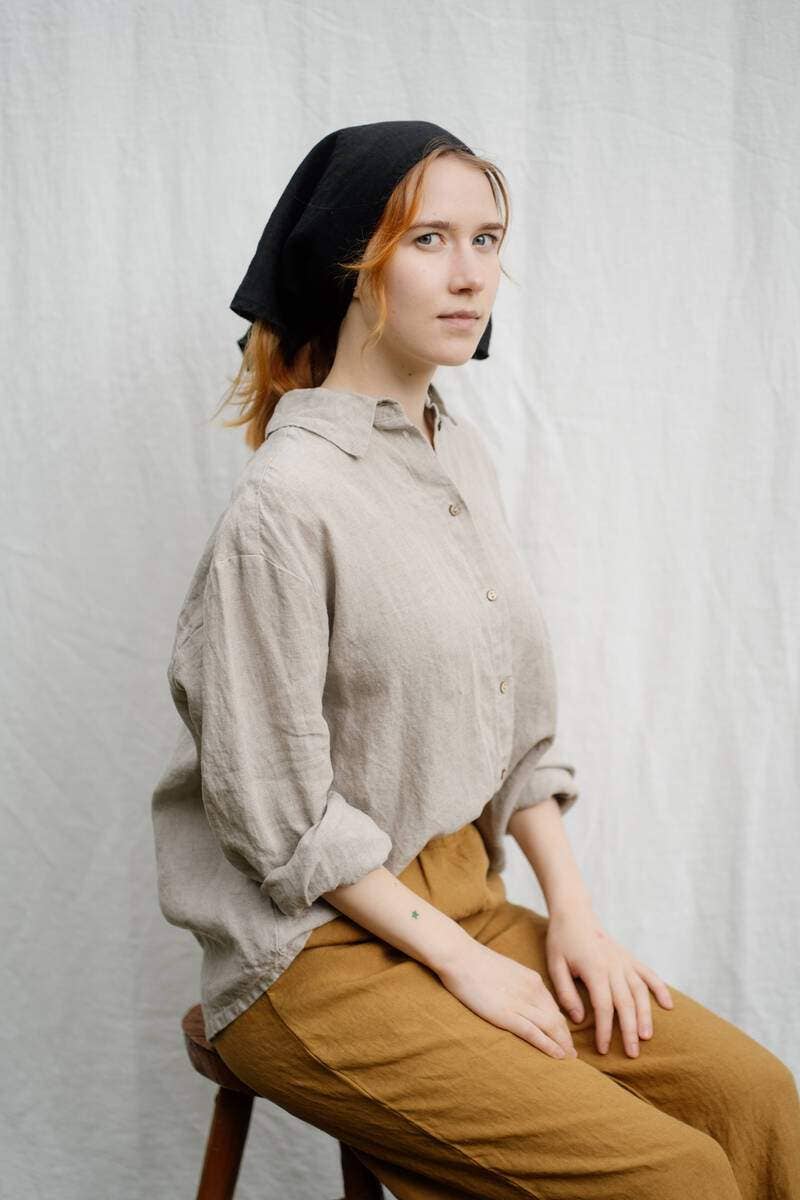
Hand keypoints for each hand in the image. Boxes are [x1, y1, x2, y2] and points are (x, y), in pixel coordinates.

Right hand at [435, 938, 577, 1060]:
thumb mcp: (504, 971)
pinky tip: (557, 1056)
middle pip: (557, 1019)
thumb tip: (516, 996)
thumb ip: (515, 984)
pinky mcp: (507, 1015)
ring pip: (551, 1028)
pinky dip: (549, 1046)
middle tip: (572, 1053)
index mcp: (532, 979)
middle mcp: (532, 991)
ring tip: (569, 1059)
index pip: (553, 1006)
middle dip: (566, 1038)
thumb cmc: (475, 962)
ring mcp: (521, 1003)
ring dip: (563, 1045)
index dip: (561, 1024)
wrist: (460, 956)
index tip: (565, 1036)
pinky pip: (534, 1033)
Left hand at [545, 905, 673, 1056]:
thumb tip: (580, 1019)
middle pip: (626, 1003)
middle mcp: (614, 966)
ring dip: (646, 1015)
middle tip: (633, 1054)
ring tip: (648, 1037)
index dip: (605, 1030)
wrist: (574, 913)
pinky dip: (660, 989)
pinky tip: (668, 1005)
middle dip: (630, 1030)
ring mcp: (624, 961)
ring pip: (640, 992)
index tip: (604, 1050)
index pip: (603, 1006)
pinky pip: (649, 974)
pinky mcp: (629, 957)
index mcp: (594, 969)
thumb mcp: (555, 966)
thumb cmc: (561, 941)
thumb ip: (566, 993)